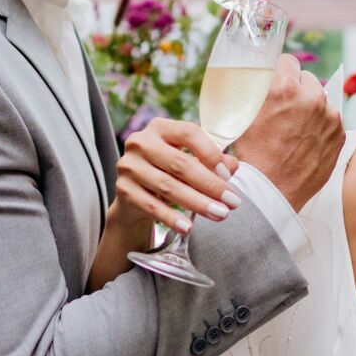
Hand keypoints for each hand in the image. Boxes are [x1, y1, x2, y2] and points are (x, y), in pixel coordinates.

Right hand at [114, 117, 240, 236]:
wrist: (135, 197)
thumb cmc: (169, 174)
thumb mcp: (190, 163)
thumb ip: (212, 161)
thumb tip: (231, 166)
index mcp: (160, 128)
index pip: (189, 133)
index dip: (211, 153)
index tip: (228, 175)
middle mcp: (141, 142)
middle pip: (180, 163)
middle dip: (210, 185)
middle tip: (232, 202)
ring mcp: (129, 166)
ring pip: (168, 186)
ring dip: (197, 203)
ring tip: (220, 215)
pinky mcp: (123, 189)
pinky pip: (152, 206)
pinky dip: (172, 218)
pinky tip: (189, 227)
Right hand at [232, 54, 344, 213]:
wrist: (270, 193)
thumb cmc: (252, 156)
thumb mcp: (243, 115)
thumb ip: (256, 90)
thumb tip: (261, 75)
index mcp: (285, 88)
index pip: (288, 60)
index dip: (280, 70)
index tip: (277, 80)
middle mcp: (312, 98)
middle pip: (307, 78)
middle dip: (297, 89)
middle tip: (283, 108)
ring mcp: (330, 117)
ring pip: (321, 99)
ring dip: (310, 107)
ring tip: (294, 128)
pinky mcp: (340, 135)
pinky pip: (329, 120)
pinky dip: (320, 126)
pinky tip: (305, 140)